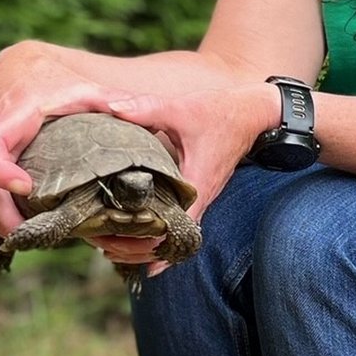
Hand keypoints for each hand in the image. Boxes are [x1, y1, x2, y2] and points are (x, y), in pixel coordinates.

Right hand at [0, 42, 139, 234]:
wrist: (24, 68)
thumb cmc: (60, 82)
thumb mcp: (86, 89)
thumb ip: (112, 100)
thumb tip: (128, 111)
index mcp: (16, 115)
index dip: (2, 171)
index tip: (26, 189)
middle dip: (0, 212)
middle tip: (27, 234)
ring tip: (15, 238)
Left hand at [39, 84, 280, 267]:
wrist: (252, 113)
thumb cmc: (220, 113)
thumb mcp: (181, 109)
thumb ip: (147, 109)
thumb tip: (113, 106)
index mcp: (197, 184)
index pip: (174, 230)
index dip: (146, 244)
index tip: (117, 244)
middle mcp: (200, 199)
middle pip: (169, 243)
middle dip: (136, 249)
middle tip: (103, 245)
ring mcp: (200, 198)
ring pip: (173, 237)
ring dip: (145, 245)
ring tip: (112, 244)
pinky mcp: (198, 193)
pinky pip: (178, 222)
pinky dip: (157, 233)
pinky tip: (134, 235)